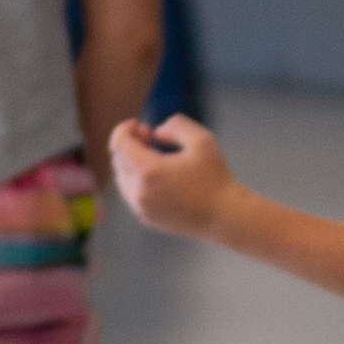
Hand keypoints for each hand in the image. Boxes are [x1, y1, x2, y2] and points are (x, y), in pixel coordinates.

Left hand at [110, 114, 236, 237]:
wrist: (225, 217)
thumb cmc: (216, 178)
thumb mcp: (202, 139)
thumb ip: (175, 125)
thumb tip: (156, 132)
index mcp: (149, 171)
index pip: (119, 145)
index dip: (124, 129)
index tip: (138, 124)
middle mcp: (139, 192)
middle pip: (118, 161)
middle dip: (129, 144)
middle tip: (150, 137)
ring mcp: (142, 209)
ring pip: (122, 179)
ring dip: (132, 163)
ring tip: (156, 156)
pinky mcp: (148, 219)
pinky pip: (132, 195)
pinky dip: (137, 181)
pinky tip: (160, 176)